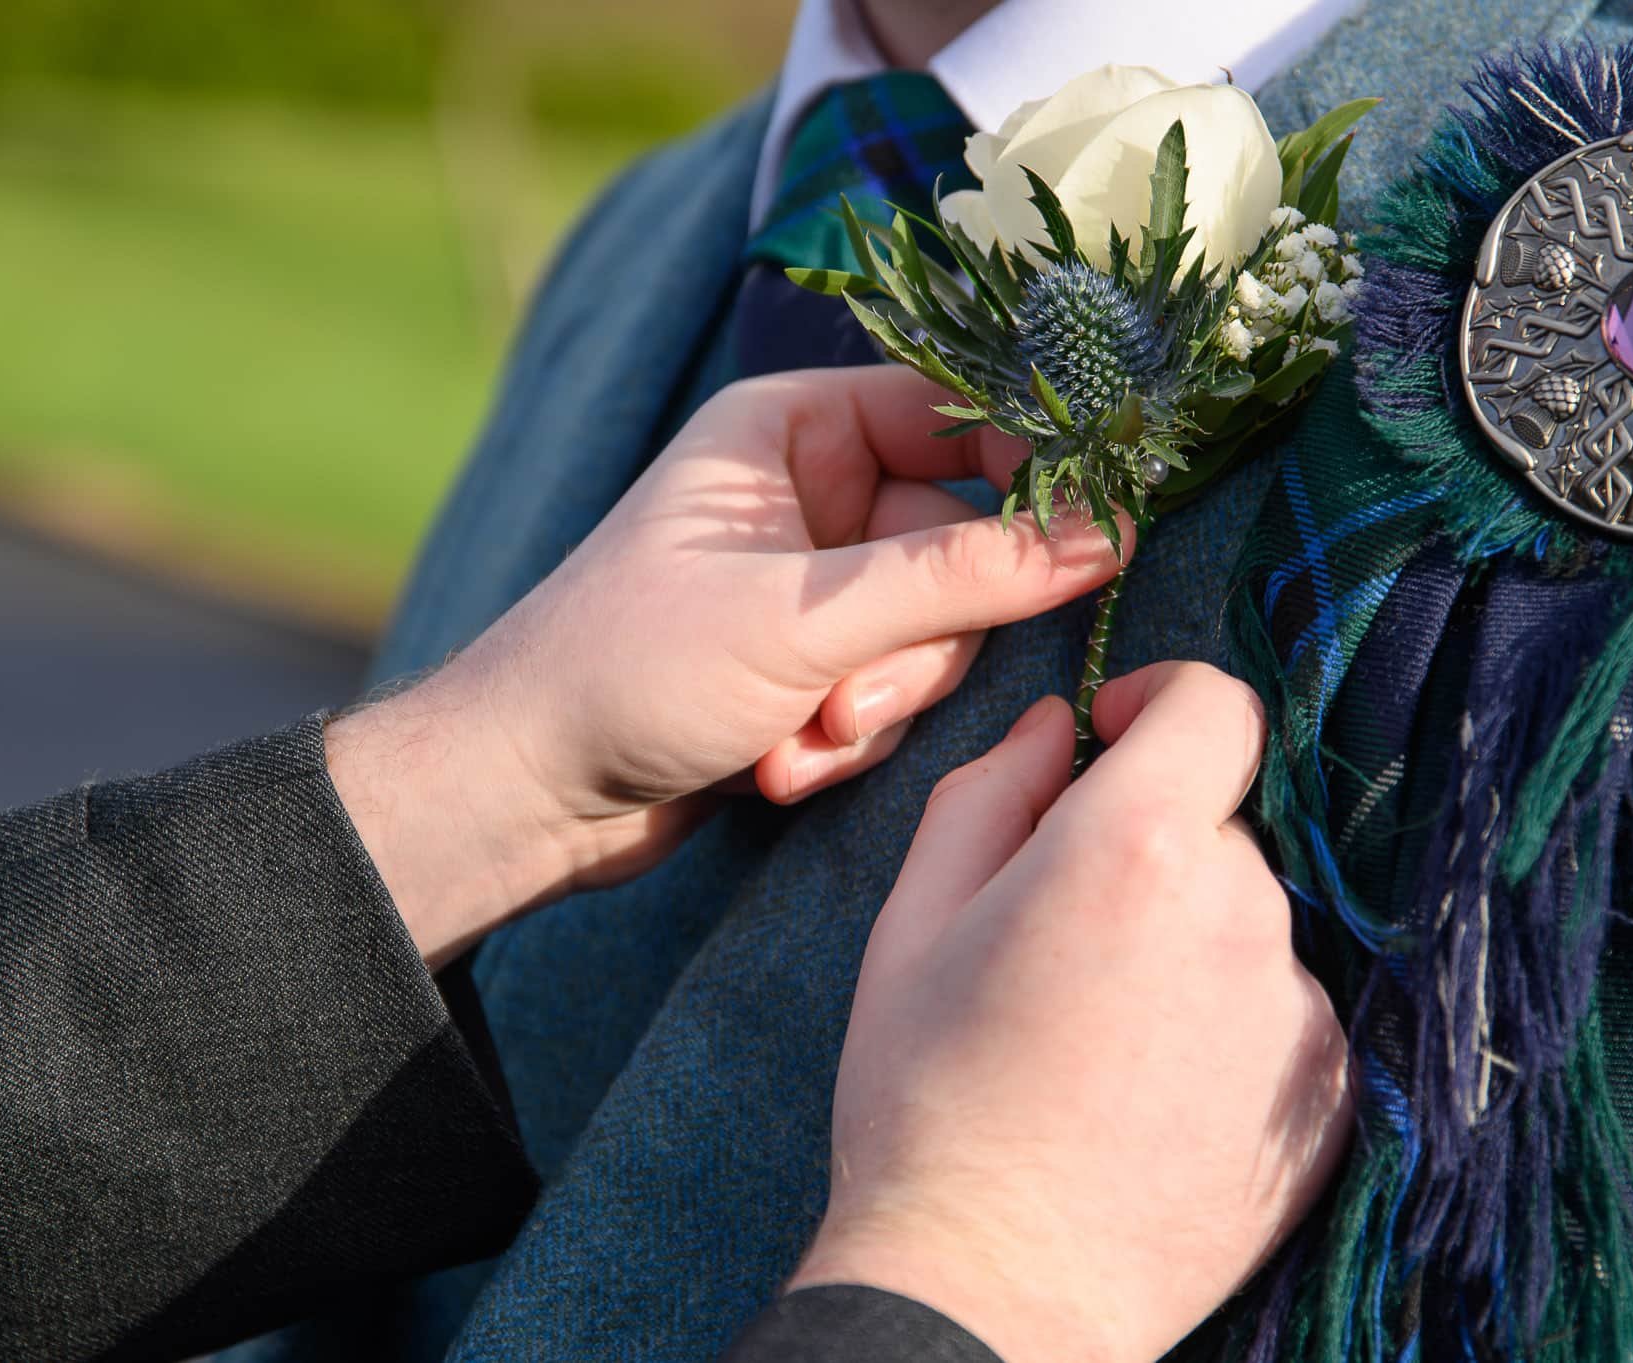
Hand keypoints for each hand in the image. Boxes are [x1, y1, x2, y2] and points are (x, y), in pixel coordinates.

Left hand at [327, 367, 1126, 966]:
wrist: (524, 797)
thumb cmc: (626, 670)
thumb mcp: (802, 618)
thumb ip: (961, 575)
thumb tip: (1108, 532)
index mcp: (793, 431)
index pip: (957, 417)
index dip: (1027, 471)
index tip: (1094, 534)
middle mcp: (812, 497)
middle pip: (961, 548)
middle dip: (911, 646)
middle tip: (843, 699)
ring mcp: (817, 588)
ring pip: (936, 637)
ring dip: (875, 707)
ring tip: (795, 742)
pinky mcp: (814, 669)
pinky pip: (893, 693)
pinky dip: (844, 743)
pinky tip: (774, 770)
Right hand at [789, 663, 1352, 1362]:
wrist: (996, 1290)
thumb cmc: (926, 1101)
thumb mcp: (913, 923)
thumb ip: (991, 792)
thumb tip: (1060, 725)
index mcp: (1136, 846)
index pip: (1214, 703)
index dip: (1158, 701)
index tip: (1114, 738)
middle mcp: (1244, 911)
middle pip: (1219, 821)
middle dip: (1151, 844)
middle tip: (1065, 936)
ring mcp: (1300, 1006)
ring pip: (1250, 918)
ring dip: (1191, 935)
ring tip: (1105, 1034)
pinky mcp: (1333, 1089)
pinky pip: (1282, 1005)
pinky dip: (1229, 1020)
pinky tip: (1155, 1091)